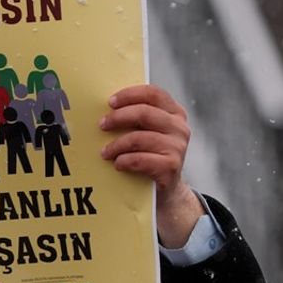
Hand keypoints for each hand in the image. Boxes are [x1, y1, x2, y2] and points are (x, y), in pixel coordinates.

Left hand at [99, 85, 204, 246]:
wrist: (166, 189)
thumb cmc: (151, 154)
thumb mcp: (149, 131)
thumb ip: (138, 117)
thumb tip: (106, 106)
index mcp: (175, 113)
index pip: (153, 93)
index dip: (130, 95)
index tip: (110, 102)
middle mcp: (180, 128)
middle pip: (144, 113)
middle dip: (118, 118)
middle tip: (102, 125)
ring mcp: (178, 147)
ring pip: (139, 138)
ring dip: (117, 145)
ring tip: (105, 152)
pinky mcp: (171, 166)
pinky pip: (140, 159)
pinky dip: (124, 161)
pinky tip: (118, 164)